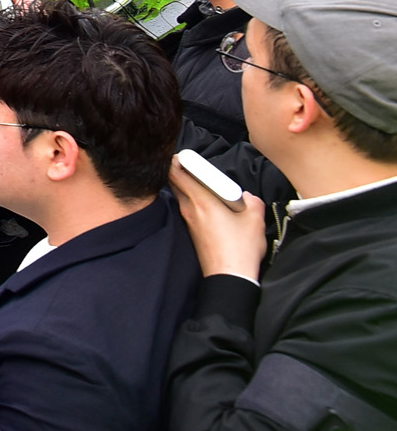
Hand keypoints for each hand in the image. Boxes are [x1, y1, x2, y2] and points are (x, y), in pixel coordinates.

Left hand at [170, 155, 266, 279]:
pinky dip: (192, 201)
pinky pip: (187, 209)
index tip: (181, 154)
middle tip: (192, 166)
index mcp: (201, 200)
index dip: (176, 161)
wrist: (230, 276)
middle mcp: (189, 208)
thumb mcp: (255, 219)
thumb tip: (246, 197)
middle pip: (175, 183)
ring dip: (187, 187)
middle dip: (180, 172)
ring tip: (203, 184)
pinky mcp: (192, 232)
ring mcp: (188, 221)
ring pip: (181, 196)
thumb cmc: (241, 247)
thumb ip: (251, 201)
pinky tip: (207, 206)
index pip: (177, 173)